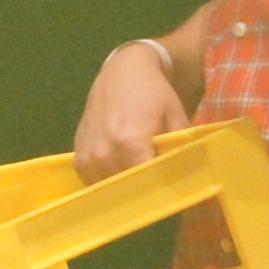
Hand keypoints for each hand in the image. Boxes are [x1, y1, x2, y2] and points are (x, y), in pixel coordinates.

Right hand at [73, 38, 192, 181]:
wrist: (123, 71)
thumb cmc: (155, 93)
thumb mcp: (176, 118)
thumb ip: (180, 151)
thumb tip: (190, 181)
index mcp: (130, 142)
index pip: (145, 185)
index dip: (159, 194)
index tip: (170, 197)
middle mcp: (104, 151)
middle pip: (125, 191)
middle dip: (141, 194)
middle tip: (156, 192)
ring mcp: (88, 154)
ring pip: (106, 189)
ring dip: (122, 189)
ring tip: (137, 181)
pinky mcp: (78, 154)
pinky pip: (92, 181)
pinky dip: (106, 181)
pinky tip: (120, 171)